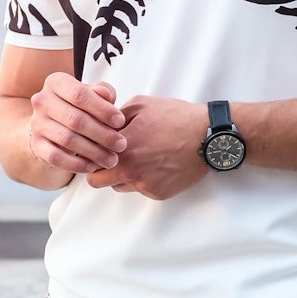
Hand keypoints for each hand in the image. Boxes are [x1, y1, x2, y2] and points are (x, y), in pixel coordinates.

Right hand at [28, 74, 126, 174]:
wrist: (54, 125)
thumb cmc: (80, 107)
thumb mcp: (94, 95)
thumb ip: (103, 92)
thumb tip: (105, 95)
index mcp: (56, 82)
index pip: (79, 94)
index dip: (102, 109)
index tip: (121, 122)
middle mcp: (42, 101)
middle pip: (75, 119)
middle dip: (103, 134)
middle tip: (121, 145)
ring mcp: (37, 123)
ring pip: (67, 139)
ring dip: (94, 152)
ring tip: (112, 159)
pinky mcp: (36, 144)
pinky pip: (55, 157)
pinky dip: (76, 164)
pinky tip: (92, 166)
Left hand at [86, 96, 208, 199]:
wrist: (207, 136)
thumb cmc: (176, 118)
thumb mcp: (140, 105)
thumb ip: (115, 118)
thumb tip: (103, 126)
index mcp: (121, 148)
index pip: (89, 161)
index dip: (90, 155)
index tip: (95, 151)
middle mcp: (129, 171)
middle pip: (97, 181)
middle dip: (100, 170)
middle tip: (111, 159)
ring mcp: (144, 184)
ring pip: (119, 186)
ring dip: (122, 175)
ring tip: (139, 159)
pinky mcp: (158, 193)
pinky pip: (140, 189)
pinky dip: (143, 179)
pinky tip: (156, 164)